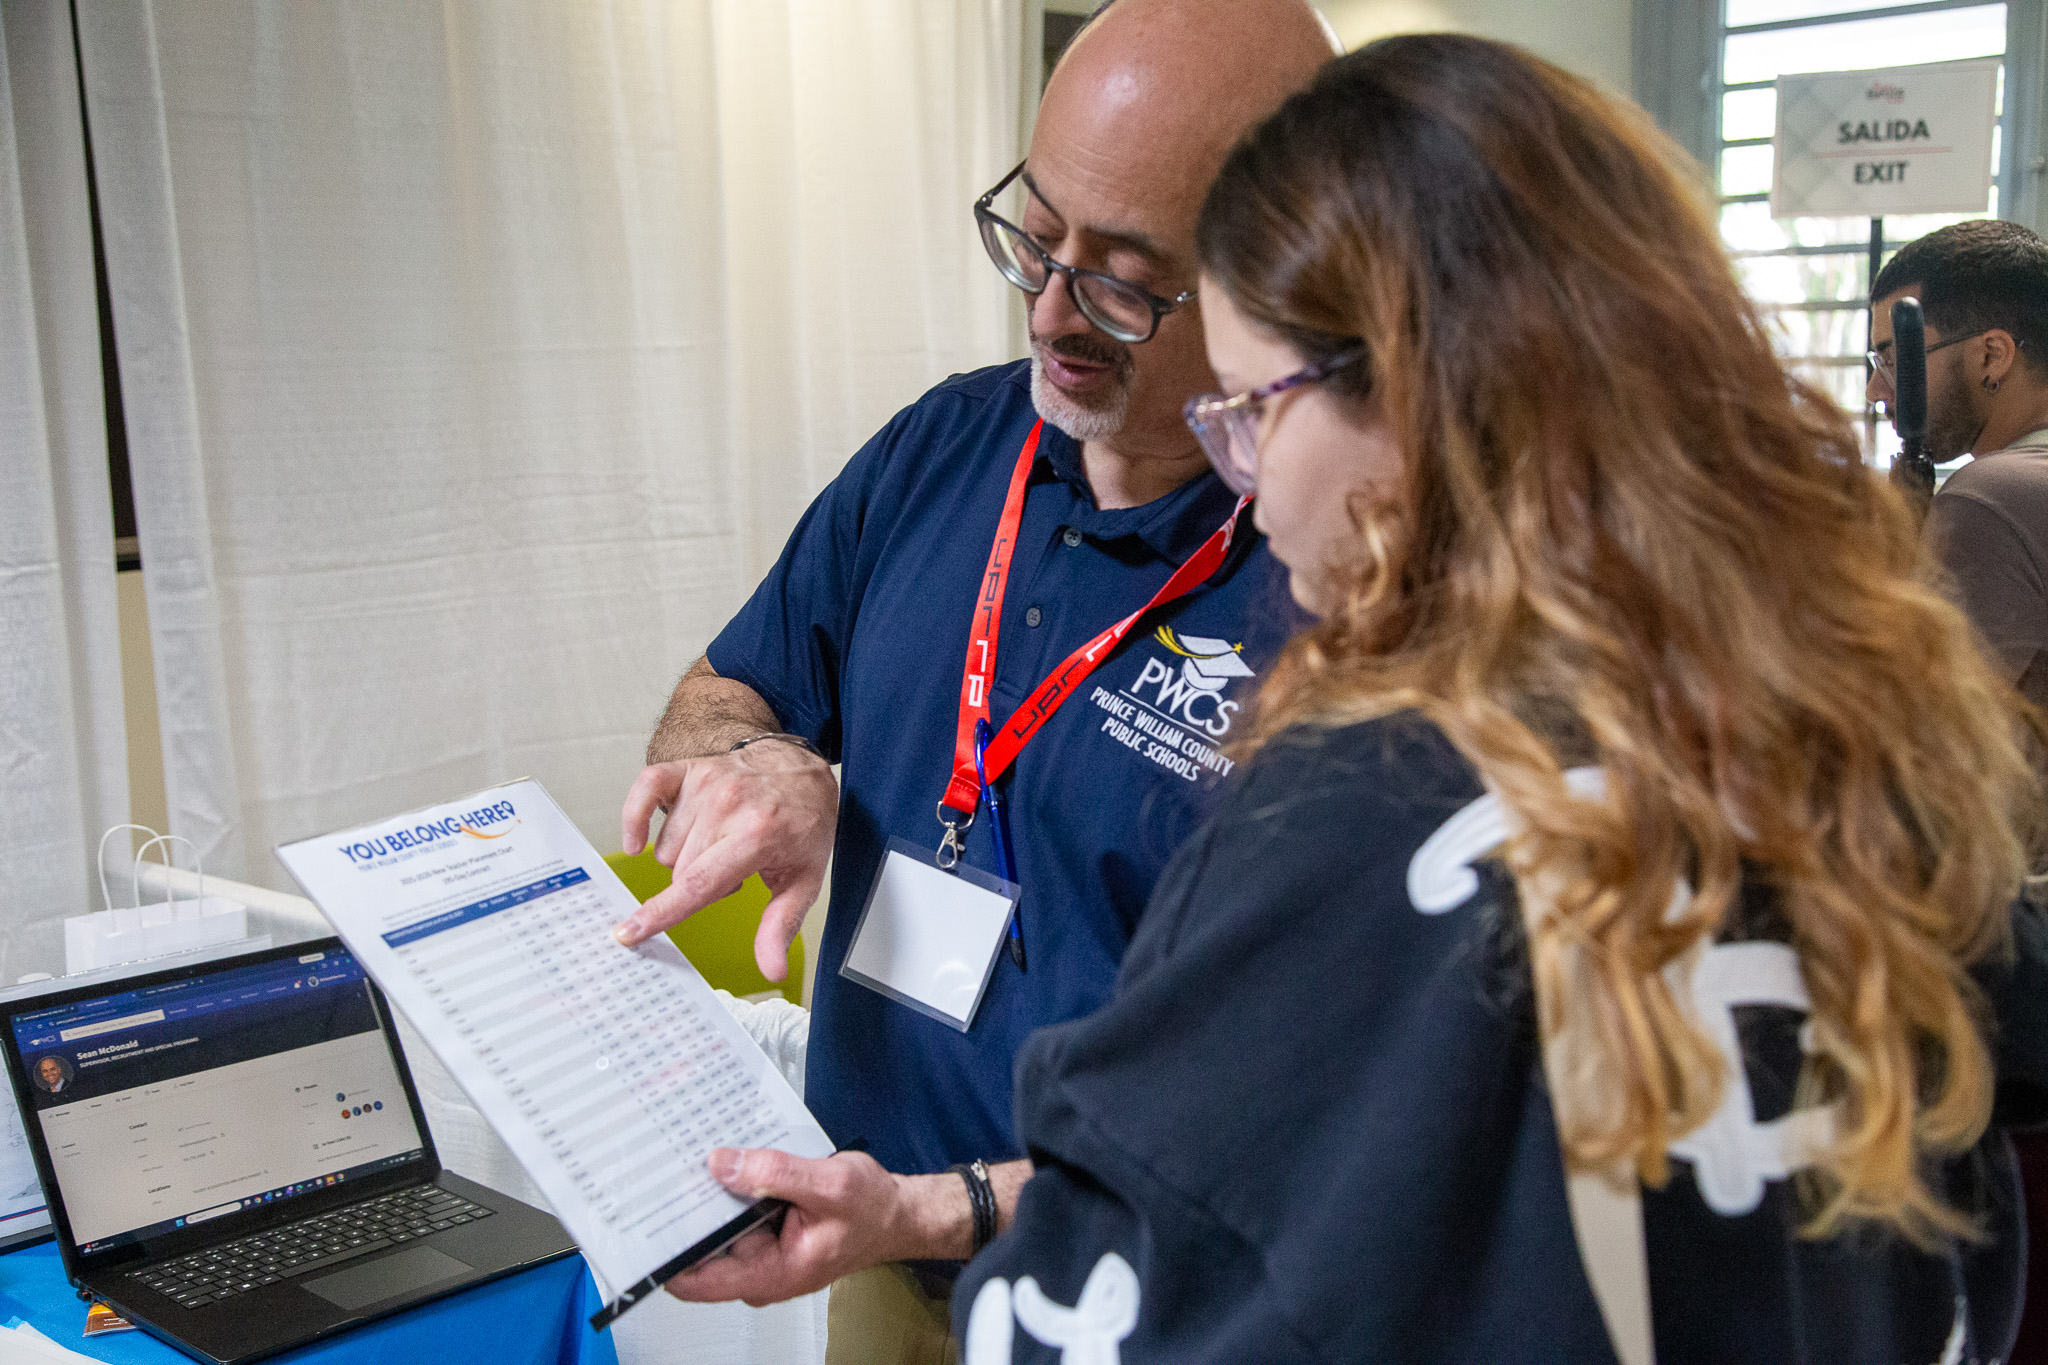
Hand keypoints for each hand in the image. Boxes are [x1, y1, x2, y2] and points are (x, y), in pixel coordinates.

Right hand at [617, 742, 837, 979]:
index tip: (630, 933)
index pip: (698, 883)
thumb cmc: (804, 825)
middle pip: (680, 873)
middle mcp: (726, 806)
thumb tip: (771, 969)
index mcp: (756, 835)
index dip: (662, 912)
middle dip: (701, 883)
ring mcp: (705, 784)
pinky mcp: (689, 769)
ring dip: (685, 856)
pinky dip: (636, 818)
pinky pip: (644, 791)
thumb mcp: (804, 879)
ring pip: (664, 849)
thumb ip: (782, 925)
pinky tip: (642, 839)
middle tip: (732, 868)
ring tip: (717, 844)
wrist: (802, 771)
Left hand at [662, 1149, 960, 1306]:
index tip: (640, 1225)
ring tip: (692, 1155)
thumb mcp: (830, 1184)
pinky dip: (727, 1187)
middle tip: (664, 1170)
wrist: (897, 1212)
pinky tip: (724, 1160)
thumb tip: (723, 1165)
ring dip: (706, 1194)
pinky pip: (732, 1212)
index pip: (695, 1279)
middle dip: (682, 1211)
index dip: (663, 1255)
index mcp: (770, 1273)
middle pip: (699, 1247)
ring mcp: (758, 1250)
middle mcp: (758, 1268)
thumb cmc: (872, 1210)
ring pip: (713, 1225)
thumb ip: (776, 1174)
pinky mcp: (763, 1230)